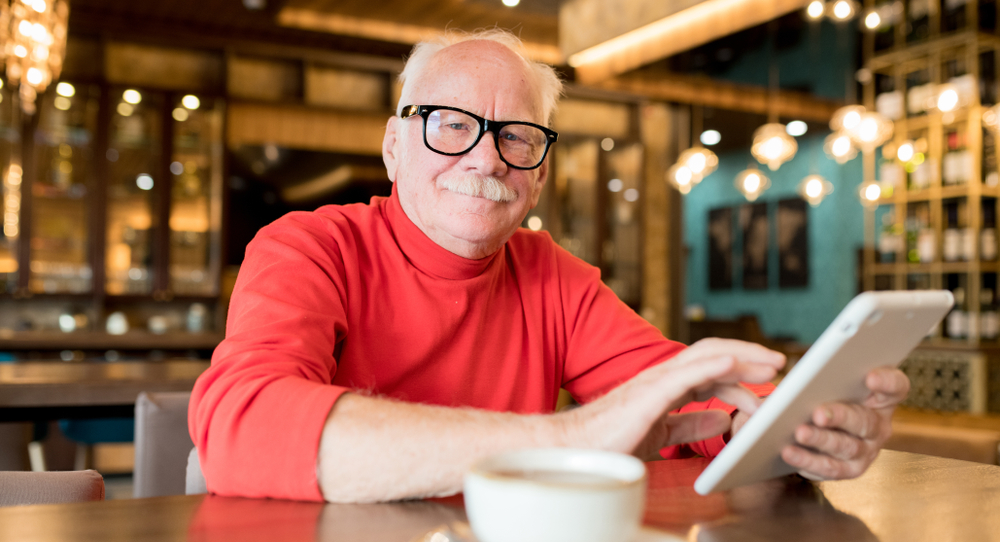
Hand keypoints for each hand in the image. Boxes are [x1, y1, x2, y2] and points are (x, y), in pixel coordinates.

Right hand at [578, 338, 783, 460]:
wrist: (576, 449)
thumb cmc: (609, 440)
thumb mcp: (660, 434)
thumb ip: (688, 425)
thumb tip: (721, 422)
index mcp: (666, 387)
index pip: (710, 369)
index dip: (741, 372)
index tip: (767, 381)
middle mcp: (663, 377)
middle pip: (713, 355)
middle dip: (749, 357)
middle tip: (779, 365)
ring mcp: (656, 382)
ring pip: (705, 357)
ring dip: (741, 357)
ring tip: (769, 363)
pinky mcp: (649, 394)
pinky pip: (686, 374)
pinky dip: (712, 365)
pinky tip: (734, 364)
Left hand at [780, 366, 909, 479]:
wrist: (820, 426)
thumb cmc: (827, 393)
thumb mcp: (832, 380)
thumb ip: (828, 372)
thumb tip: (801, 371)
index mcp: (882, 397)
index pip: (896, 387)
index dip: (886, 382)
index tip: (870, 377)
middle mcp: (879, 426)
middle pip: (864, 421)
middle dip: (840, 417)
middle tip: (818, 413)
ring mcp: (867, 450)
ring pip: (846, 446)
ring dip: (821, 440)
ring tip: (800, 433)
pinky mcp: (849, 469)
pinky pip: (830, 468)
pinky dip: (808, 460)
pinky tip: (789, 452)